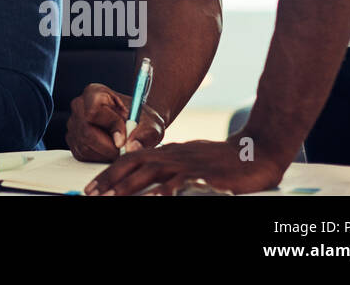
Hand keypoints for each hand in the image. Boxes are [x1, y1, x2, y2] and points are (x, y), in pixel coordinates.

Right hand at [67, 83, 164, 160]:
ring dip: (105, 153)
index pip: (94, 112)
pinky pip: (83, 155)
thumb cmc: (141, 120)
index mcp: (94, 93)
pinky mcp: (73, 140)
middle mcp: (79, 106)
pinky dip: (100, 157)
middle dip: (109, 146)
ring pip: (85, 146)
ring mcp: (73, 123)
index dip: (109, 128)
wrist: (135, 124)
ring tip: (121, 147)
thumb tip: (132, 147)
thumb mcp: (150, 124)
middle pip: (87, 132)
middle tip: (126, 149)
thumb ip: (143, 134)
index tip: (124, 140)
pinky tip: (111, 149)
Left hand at [84, 134, 287, 195]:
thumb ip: (167, 166)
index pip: (130, 159)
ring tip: (113, 198)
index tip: (93, 187)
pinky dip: (167, 190)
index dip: (109, 173)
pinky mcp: (205, 174)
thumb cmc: (220, 159)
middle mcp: (172, 155)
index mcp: (167, 152)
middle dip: (111, 181)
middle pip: (134, 165)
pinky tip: (156, 199)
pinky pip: (181, 182)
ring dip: (130, 186)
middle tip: (93, 194)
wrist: (256, 150)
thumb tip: (146, 178)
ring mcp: (187, 164)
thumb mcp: (188, 159)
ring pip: (152, 173)